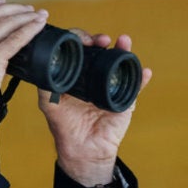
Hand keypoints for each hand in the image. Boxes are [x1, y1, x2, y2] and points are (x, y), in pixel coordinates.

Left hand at [38, 30, 152, 186]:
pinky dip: (142, 78)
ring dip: (124, 49)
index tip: (82, 40)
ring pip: (120, 62)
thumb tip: (43, 66)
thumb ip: (44, 85)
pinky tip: (145, 71)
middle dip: (102, 40)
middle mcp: (94, 75)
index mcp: (77, 73)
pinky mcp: (126, 98)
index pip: (80, 49)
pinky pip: (136, 86)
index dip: (81, 39)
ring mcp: (111, 84)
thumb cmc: (64, 123)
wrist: (83, 148)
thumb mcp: (49, 102)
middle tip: (101, 40)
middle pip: (101, 50)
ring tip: (124, 41)